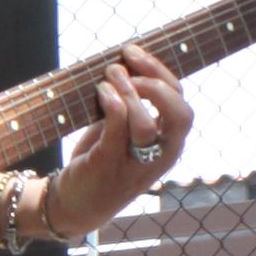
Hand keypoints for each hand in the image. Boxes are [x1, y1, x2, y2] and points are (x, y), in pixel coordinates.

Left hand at [43, 46, 191, 240]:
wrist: (74, 204)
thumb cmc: (101, 160)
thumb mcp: (123, 131)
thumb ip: (131, 105)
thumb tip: (123, 63)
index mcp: (170, 143)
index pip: (181, 102)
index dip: (161, 72)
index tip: (133, 51)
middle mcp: (161, 156)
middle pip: (181, 115)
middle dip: (156, 83)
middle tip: (125, 66)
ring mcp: (137, 164)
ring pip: (147, 125)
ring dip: (129, 92)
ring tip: (109, 75)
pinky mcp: (109, 167)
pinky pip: (119, 134)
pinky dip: (114, 107)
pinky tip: (101, 92)